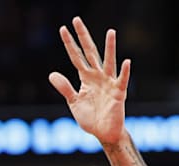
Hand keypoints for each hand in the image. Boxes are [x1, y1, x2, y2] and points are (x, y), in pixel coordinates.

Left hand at [49, 16, 130, 144]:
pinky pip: (122, 80)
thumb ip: (65, 88)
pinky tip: (126, 61)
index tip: (63, 28)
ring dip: (110, 48)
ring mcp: (109, 83)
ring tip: (111, 32)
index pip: (76, 56)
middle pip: (90, 52)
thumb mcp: (74, 102)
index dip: (69, 43)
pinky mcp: (119, 93)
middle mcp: (98, 76)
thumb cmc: (91, 118)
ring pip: (108, 62)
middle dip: (84, 36)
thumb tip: (51, 74)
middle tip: (77, 19)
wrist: (104, 133)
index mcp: (86, 78)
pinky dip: (125, 72)